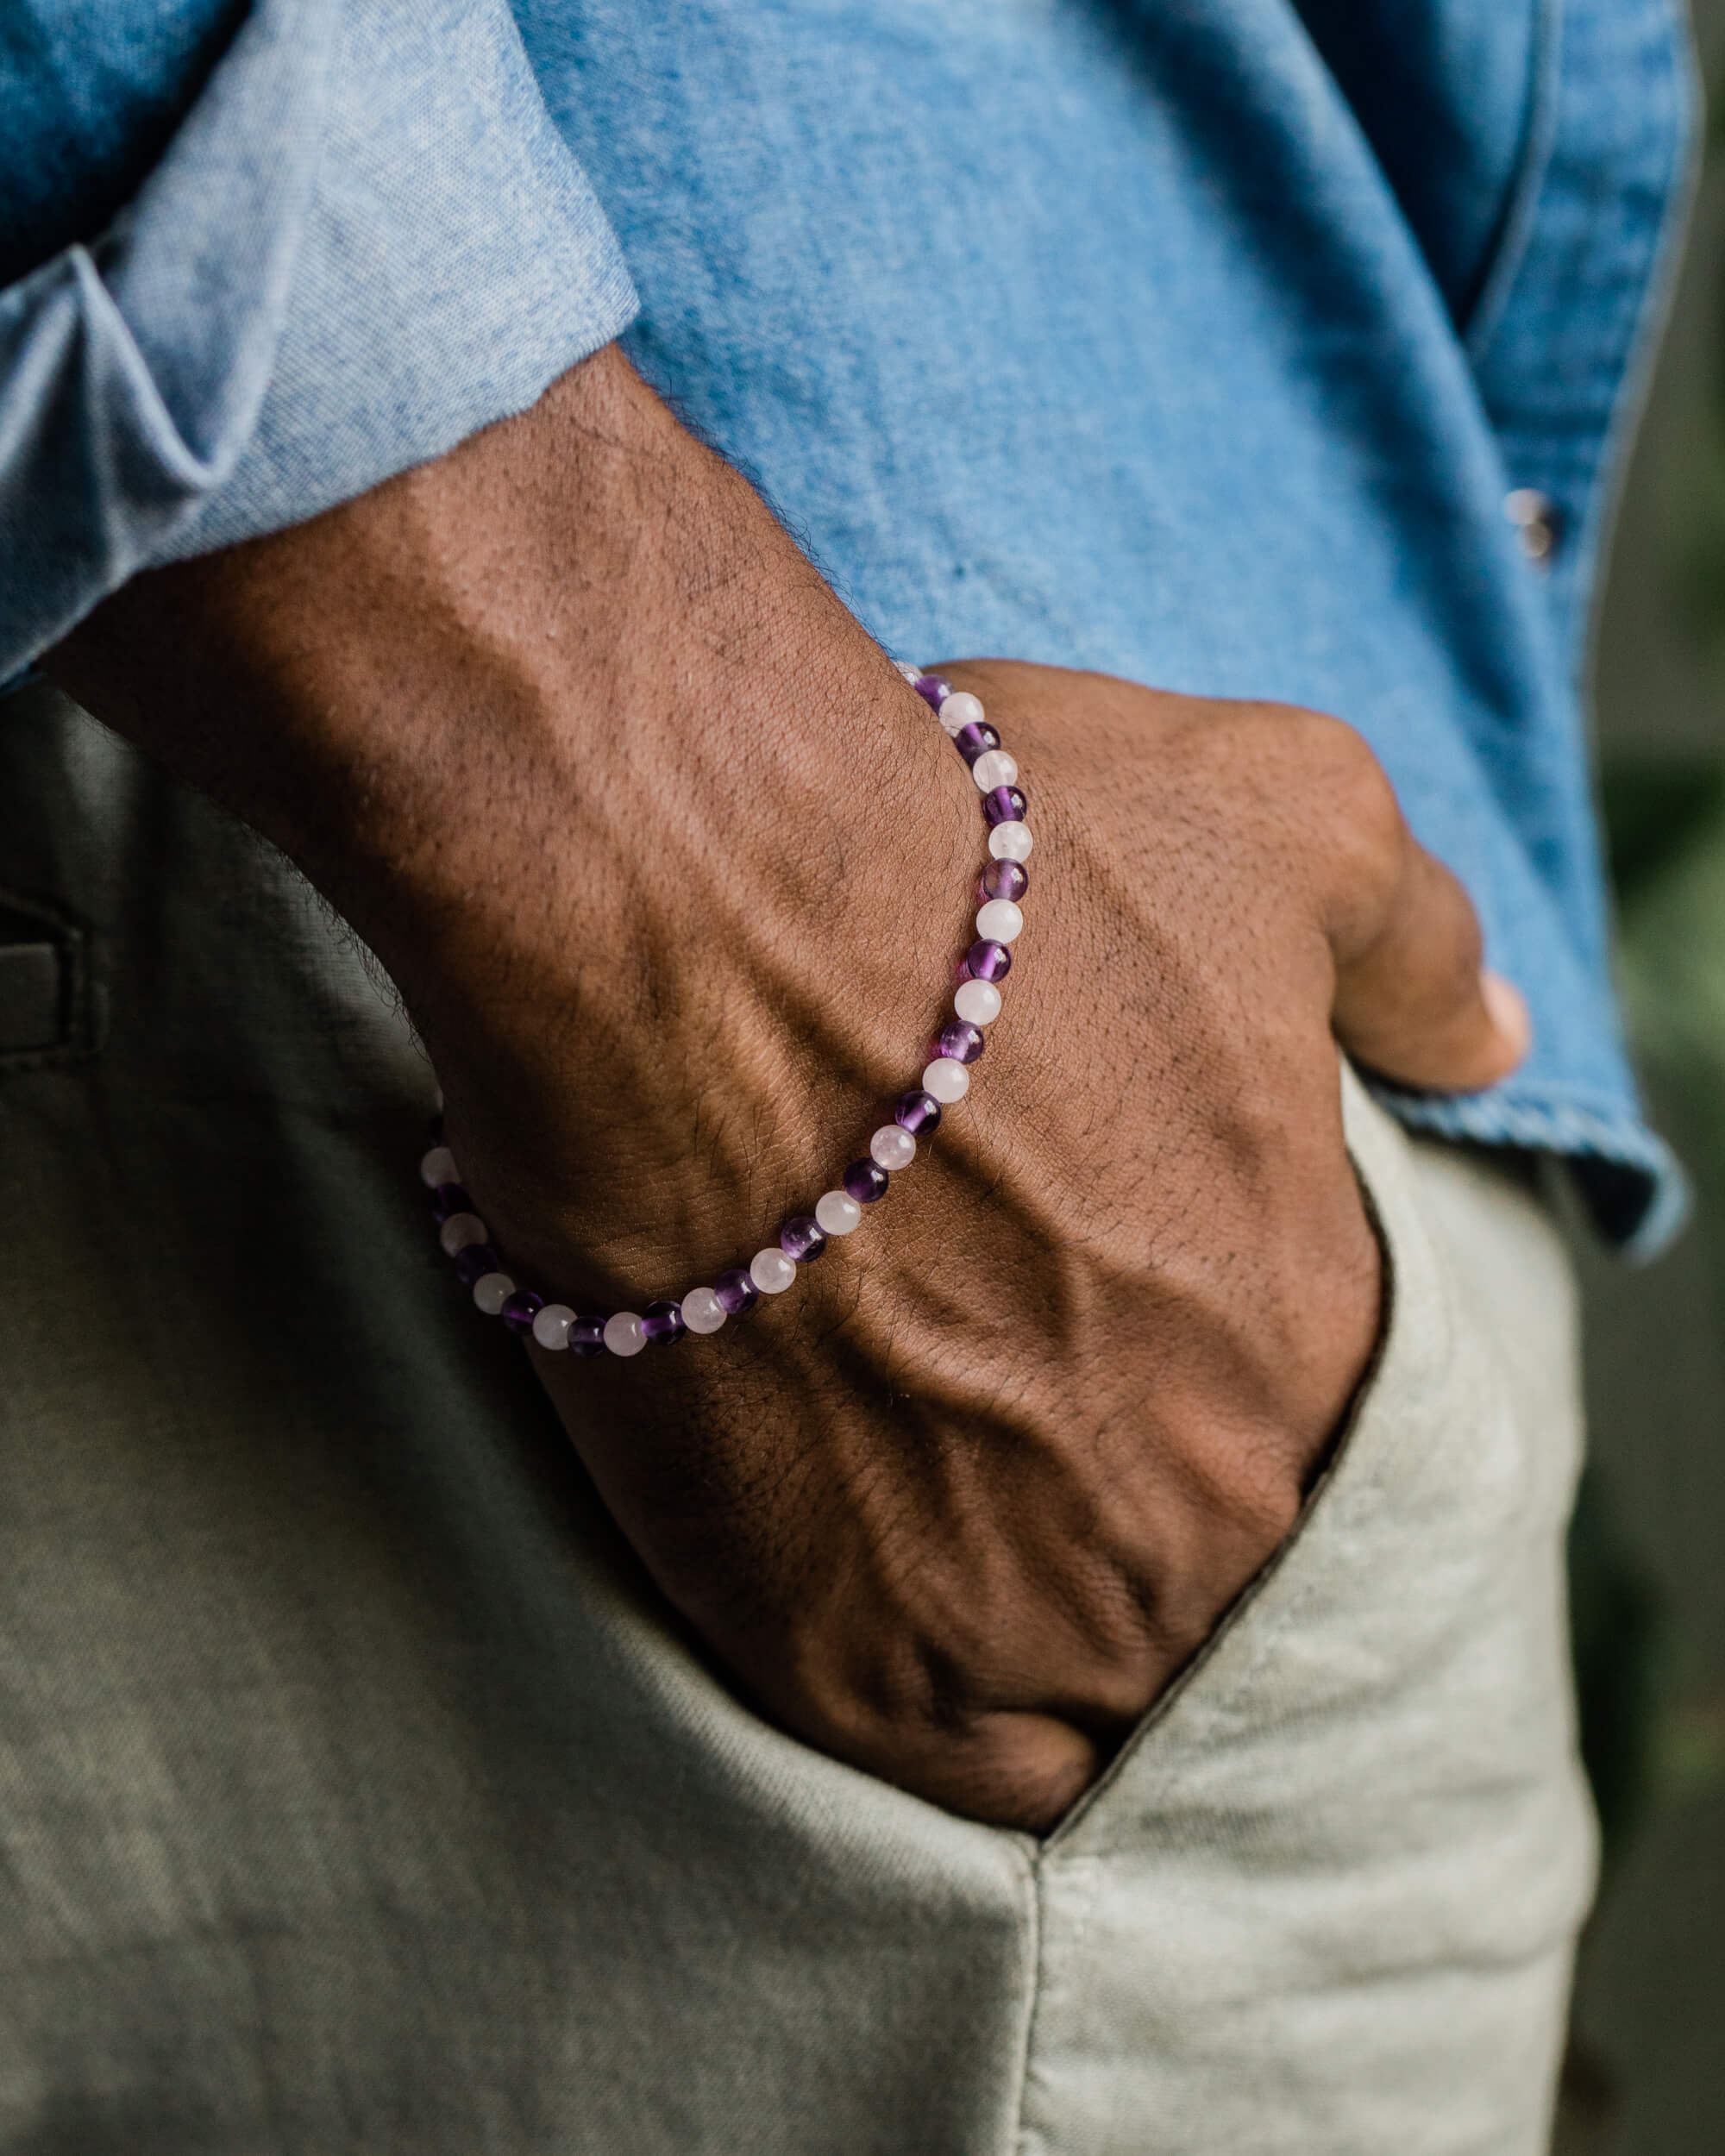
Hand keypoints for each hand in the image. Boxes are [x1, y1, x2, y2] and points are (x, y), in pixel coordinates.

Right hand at [47, 348, 1528, 1830]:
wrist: (697, 932)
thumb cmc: (981, 866)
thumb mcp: (1272, 815)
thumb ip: (1408, 938)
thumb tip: (1479, 1033)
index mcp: (1311, 1332)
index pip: (1315, 1426)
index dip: (1213, 1375)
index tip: (1113, 1322)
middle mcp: (1198, 1503)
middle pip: (1199, 1559)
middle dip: (1125, 1492)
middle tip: (1005, 1406)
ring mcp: (1021, 1607)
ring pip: (1080, 1685)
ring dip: (1030, 1613)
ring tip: (928, 1505)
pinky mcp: (836, 1656)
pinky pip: (936, 1756)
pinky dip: (926, 1698)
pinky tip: (870, 1589)